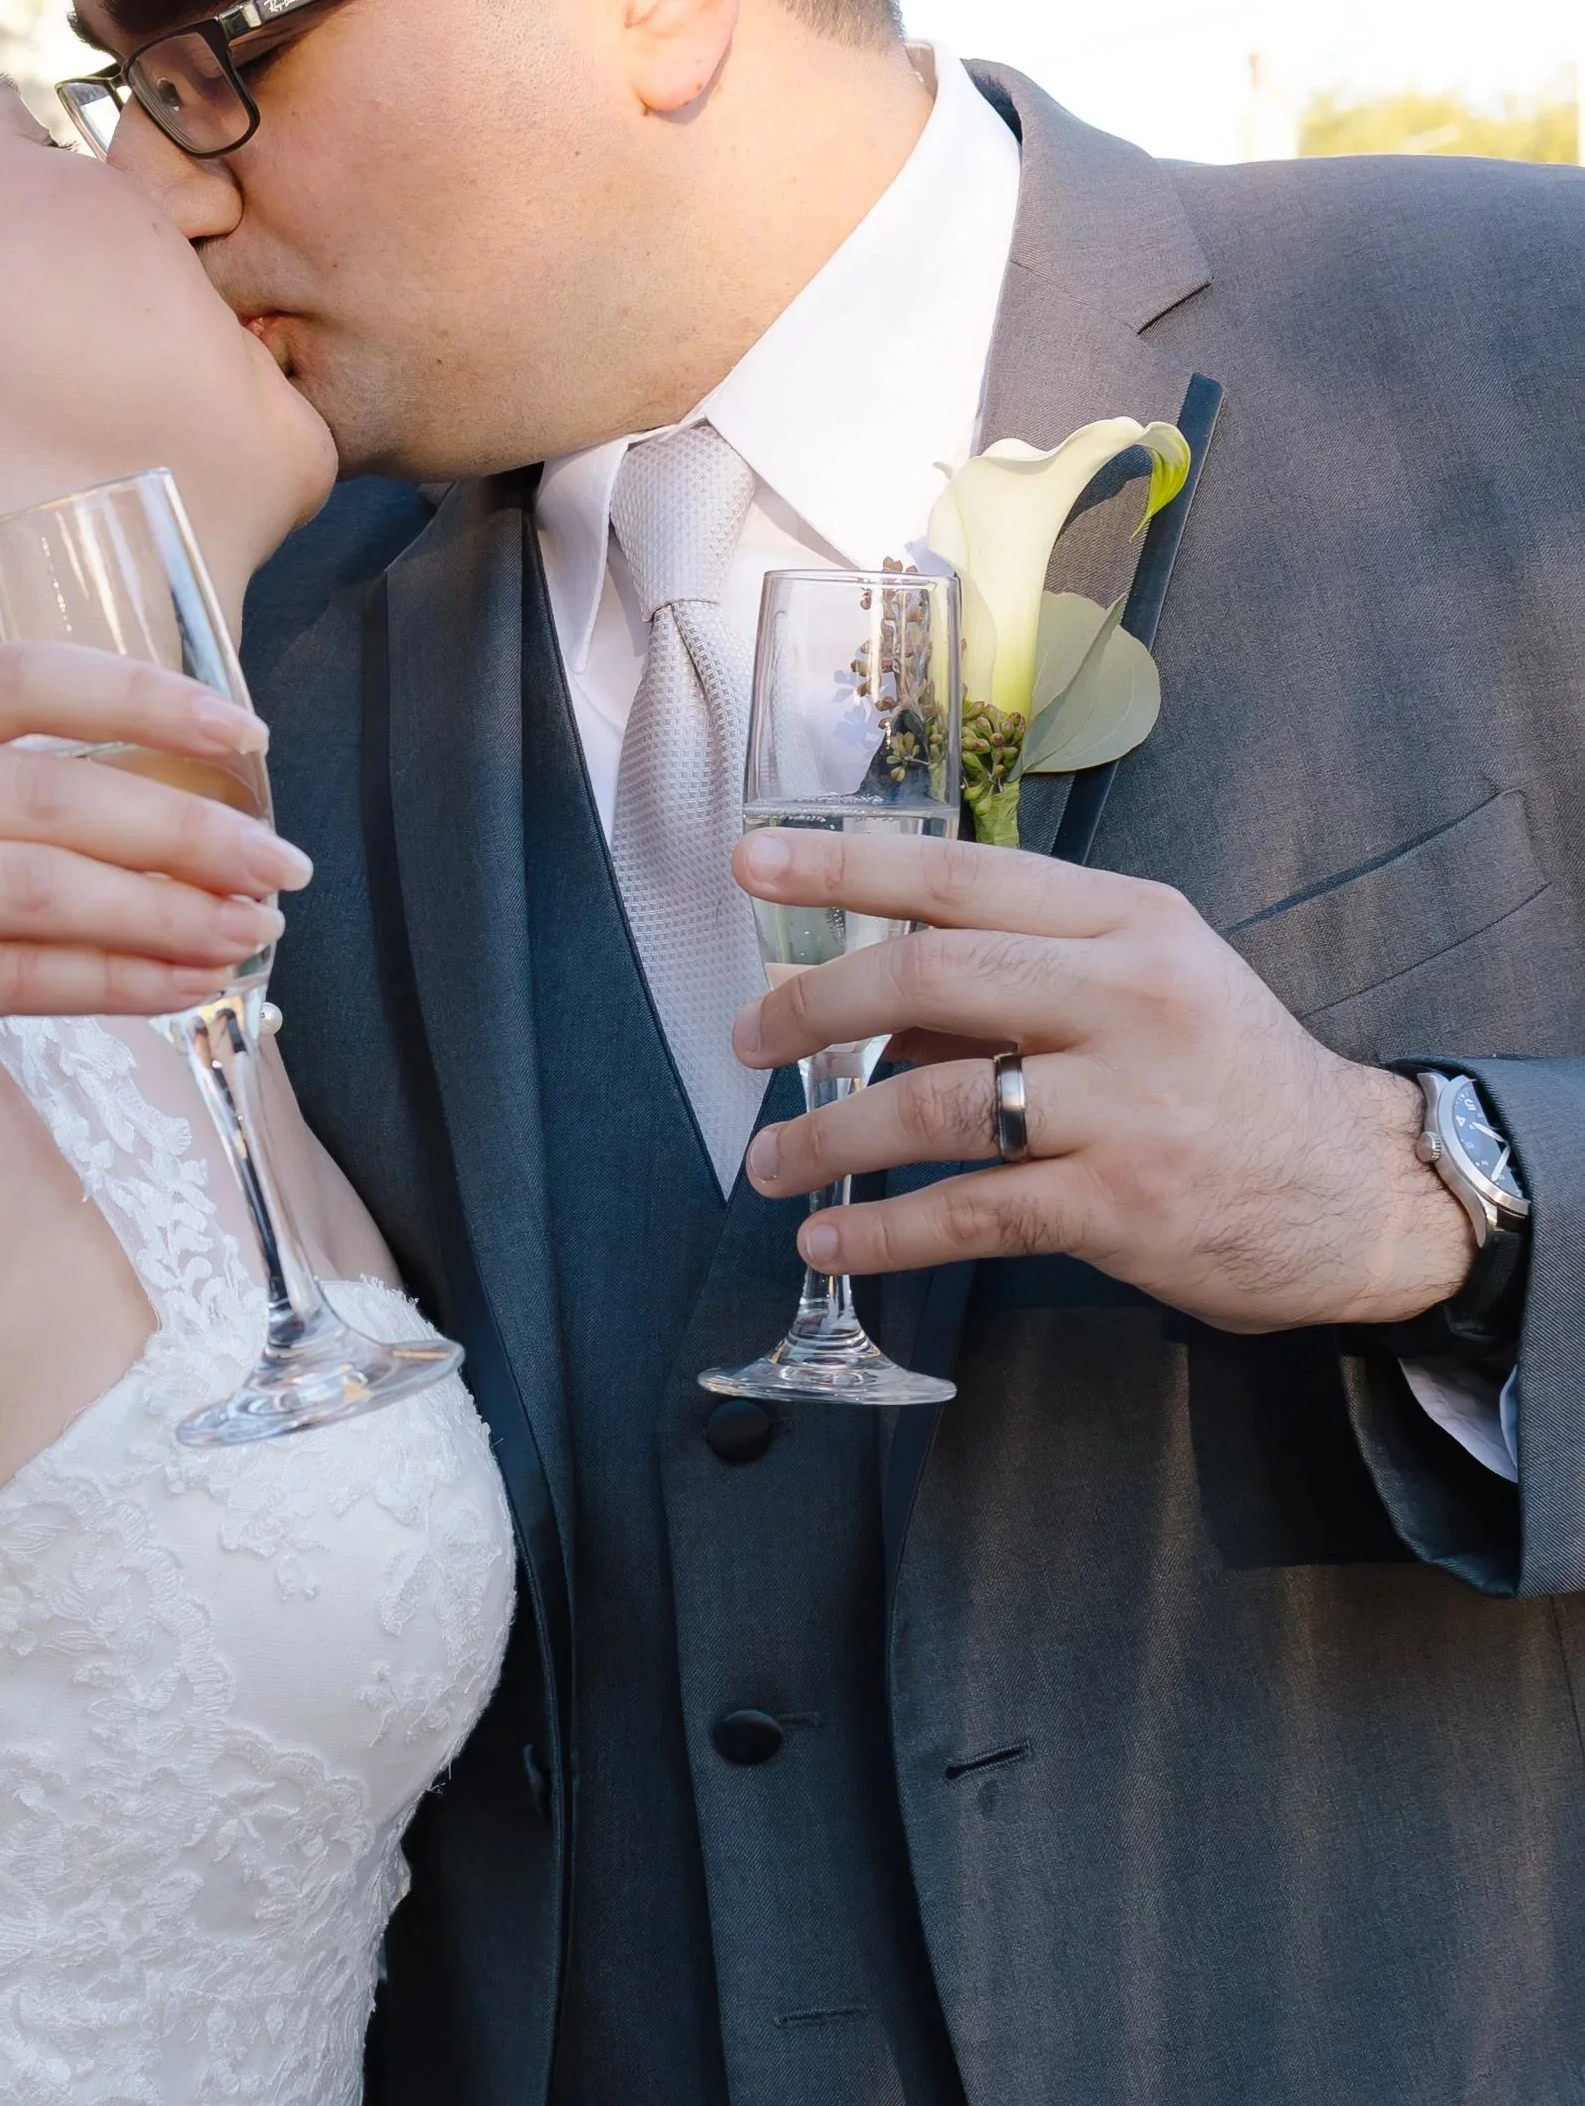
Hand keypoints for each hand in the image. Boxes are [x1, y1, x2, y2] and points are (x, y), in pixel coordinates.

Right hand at [0, 643, 306, 1150]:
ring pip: (39, 892)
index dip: (146, 699)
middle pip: (47, 795)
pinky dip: (118, 981)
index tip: (248, 734)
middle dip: (187, 830)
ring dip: (167, 912)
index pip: (21, 677)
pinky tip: (190, 982)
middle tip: (282, 864)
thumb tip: (199, 792)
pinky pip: (15, 979)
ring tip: (252, 929)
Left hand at [730, 825, 1475, 1334]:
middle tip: (747, 1041)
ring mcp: (1128, 1102)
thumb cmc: (1227, 1078)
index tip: (753, 862)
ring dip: (828, 1136)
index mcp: (1128, 921)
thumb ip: (1013, 982)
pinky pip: (971, 1212)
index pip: (963, 876)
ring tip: (771, 1164)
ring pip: (936, 1102)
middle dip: (814, 1007)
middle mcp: (1129, 995)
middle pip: (932, 975)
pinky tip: (830, 1243)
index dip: (847, 865)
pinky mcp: (1121, 1203)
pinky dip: (884, 1233)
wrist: (1358, 1190)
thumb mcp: (1142, 989)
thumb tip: (863, 1003)